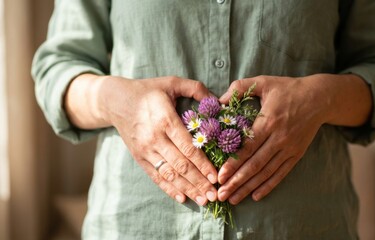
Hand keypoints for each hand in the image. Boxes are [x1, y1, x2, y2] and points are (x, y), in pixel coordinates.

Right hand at [100, 76, 217, 205]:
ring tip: (203, 200)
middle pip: (180, 165)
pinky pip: (155, 176)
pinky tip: (182, 198)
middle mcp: (154, 138)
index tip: (216, 176)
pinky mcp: (139, 157)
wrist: (116, 101)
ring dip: (187, 189)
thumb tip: (219, 101)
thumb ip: (195, 88)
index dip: (202, 164)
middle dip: (199, 182)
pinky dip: (168, 188)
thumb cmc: (149, 91)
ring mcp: (145, 150)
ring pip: (169, 174)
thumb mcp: (172, 82)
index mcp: (165, 119)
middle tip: (215, 194)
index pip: (187, 147)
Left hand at [216, 75, 329, 203]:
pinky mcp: (297, 154)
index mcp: (269, 121)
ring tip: (233, 199)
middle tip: (221, 195)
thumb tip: (218, 100)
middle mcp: (280, 138)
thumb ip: (240, 88)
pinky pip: (281, 173)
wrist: (320, 98)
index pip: (248, 148)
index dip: (233, 164)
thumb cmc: (288, 89)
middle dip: (237, 181)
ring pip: (266, 172)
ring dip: (249, 187)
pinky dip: (269, 186)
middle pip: (255, 165)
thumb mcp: (264, 82)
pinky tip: (256, 196)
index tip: (220, 177)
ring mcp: (290, 148)